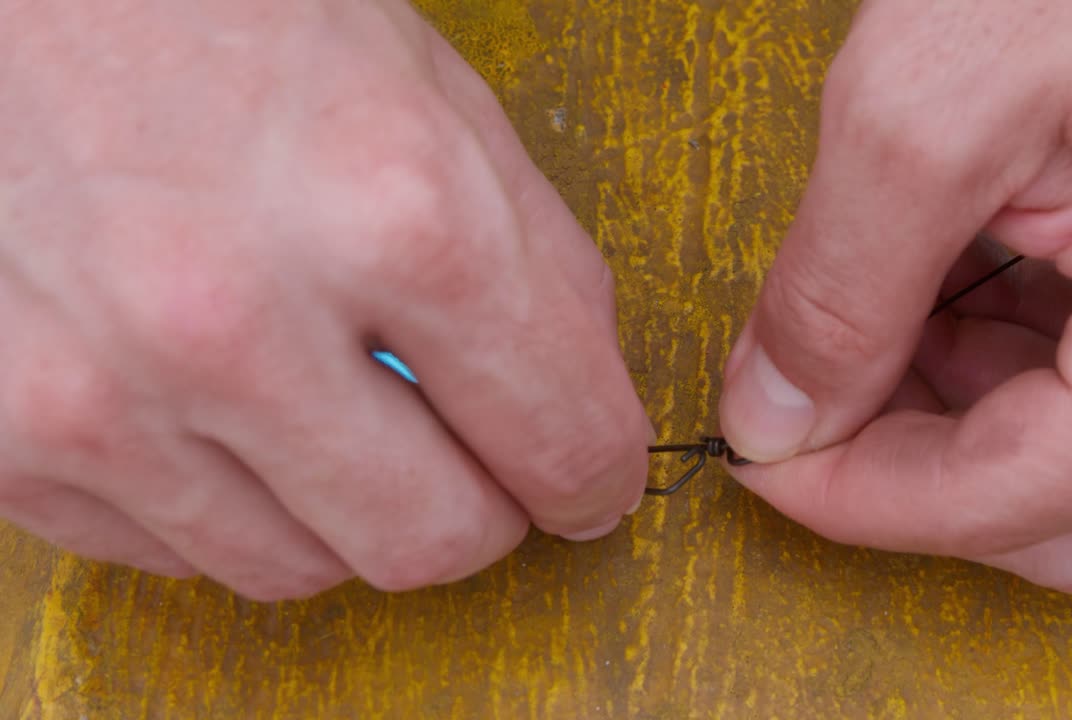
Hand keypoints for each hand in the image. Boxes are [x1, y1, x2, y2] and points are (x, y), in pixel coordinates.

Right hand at [0, 0, 650, 600]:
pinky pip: (174, 552)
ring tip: (321, 402)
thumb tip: (582, 420)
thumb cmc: (231, 19)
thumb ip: (536, 273)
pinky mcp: (7, 439)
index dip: (593, 478)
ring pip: (300, 568)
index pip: (560, 439)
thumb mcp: (434, 106)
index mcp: (395, 212)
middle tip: (465, 459)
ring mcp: (106, 391)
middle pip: (433, 543)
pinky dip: (226, 502)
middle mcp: (240, 318)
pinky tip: (221, 408)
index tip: (585, 486)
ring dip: (340, 508)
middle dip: (477, 512)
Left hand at [719, 0, 1071, 592]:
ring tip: (867, 332)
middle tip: (798, 404)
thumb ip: (838, 291)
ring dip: (950, 427)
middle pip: (1046, 522)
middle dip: (901, 472)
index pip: (995, 504)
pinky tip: (941, 305)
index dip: (849, 498)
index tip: (757, 462)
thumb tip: (776, 418)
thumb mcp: (925, 111)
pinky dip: (1006, 379)